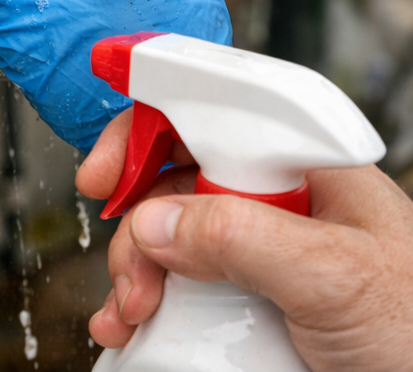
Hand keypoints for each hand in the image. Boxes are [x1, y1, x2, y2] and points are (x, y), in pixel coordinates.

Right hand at [79, 108, 412, 371]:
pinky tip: (132, 326)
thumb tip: (154, 223)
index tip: (106, 169)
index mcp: (305, 169)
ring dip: (134, 270)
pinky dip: (145, 305)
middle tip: (126, 268)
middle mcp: (279, 203)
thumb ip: (241, 236)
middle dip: (138, 221)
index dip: (149, 130)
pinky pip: (182, 288)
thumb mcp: (335, 277)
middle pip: (177, 180)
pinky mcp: (252, 302)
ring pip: (171, 236)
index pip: (212, 117)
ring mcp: (263, 255)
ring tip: (130, 313)